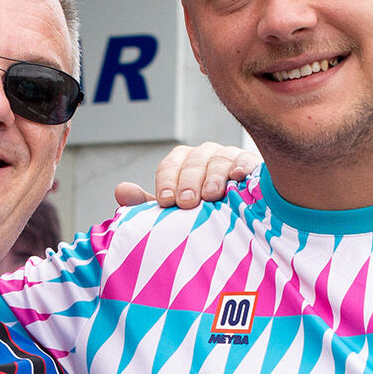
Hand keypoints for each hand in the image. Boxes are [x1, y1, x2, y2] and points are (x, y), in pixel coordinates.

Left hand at [115, 141, 259, 208]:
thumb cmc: (197, 213)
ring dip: (214, 178)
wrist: (233, 218)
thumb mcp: (171, 210)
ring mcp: (228, 158)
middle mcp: (204, 155)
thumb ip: (145, 204)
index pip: (170, 166)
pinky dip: (243, 168)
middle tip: (187, 203)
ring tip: (211, 196)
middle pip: (194, 162)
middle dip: (188, 182)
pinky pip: (247, 162)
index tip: (165, 201)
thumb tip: (121, 190)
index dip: (166, 183)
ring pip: (219, 161)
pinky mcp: (251, 165)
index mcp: (181, 163)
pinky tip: (239, 178)